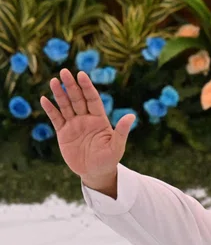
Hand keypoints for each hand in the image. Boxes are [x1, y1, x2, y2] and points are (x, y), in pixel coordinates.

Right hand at [39, 69, 134, 184]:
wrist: (96, 173)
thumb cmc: (109, 159)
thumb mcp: (116, 146)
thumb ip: (122, 131)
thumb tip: (132, 116)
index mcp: (99, 119)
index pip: (92, 99)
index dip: (87, 87)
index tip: (81, 75)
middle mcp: (86, 119)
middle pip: (77, 99)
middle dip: (71, 86)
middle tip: (64, 71)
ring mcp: (74, 125)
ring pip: (65, 106)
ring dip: (59, 94)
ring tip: (54, 81)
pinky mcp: (63, 133)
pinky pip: (56, 118)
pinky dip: (50, 109)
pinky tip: (44, 99)